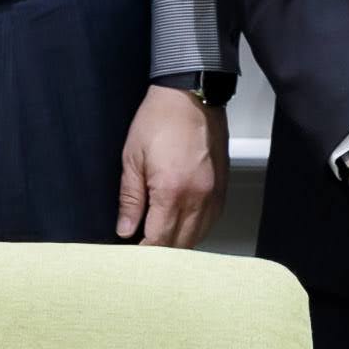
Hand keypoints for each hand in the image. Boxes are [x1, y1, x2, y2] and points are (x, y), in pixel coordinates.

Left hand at [115, 85, 225, 247]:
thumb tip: (125, 229)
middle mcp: (197, 197)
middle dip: (161, 253)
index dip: (144, 253)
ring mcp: (213, 192)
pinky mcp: (222, 186)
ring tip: (162, 242)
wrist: (190, 94)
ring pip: (199, 235)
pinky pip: (212, 220)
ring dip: (180, 244)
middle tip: (143, 251)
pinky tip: (184, 228)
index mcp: (172, 191)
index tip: (132, 254)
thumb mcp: (132, 158)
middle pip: (181, 244)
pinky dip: (197, 230)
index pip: (159, 240)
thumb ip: (130, 199)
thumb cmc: (159, 120)